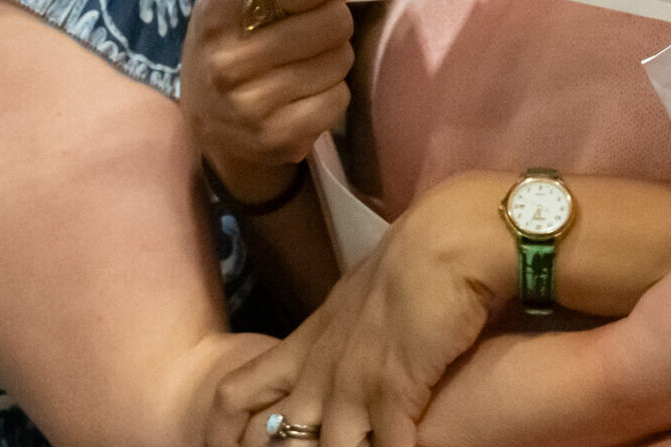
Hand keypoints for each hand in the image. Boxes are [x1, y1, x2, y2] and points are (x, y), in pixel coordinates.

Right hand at [182, 0, 352, 201]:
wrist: (208, 126)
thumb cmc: (227, 47)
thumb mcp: (225, 1)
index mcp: (216, 15)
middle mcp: (229, 61)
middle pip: (328, 22)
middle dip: (337, 17)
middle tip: (328, 22)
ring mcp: (252, 104)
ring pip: (338, 60)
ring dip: (337, 54)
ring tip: (316, 57)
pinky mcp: (278, 138)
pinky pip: (337, 99)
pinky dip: (334, 90)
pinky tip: (312, 89)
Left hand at [203, 169, 512, 446]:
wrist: (442, 242)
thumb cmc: (409, 269)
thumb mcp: (356, 306)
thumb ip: (338, 340)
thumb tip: (342, 363)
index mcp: (304, 344)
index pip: (238, 393)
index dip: (228, 430)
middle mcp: (319, 366)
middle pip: (273, 432)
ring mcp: (353, 379)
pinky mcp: (394, 387)